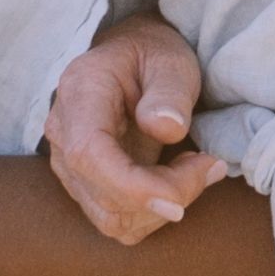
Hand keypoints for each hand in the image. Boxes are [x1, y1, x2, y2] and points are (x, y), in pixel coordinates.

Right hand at [44, 9, 224, 244]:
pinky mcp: (85, 185)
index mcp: (80, 94)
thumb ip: (169, 92)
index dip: (132, 187)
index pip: (89, 155)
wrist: (133, 58)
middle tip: (211, 165)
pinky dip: (154, 213)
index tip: (180, 197)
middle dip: (165, 195)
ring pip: (111, 219)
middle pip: (103, 196)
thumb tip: (167, 129)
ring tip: (196, 168)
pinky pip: (117, 221)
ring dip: (162, 209)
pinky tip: (175, 179)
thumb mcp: (171, 60)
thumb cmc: (153, 54)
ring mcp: (69, 165)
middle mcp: (63, 134)